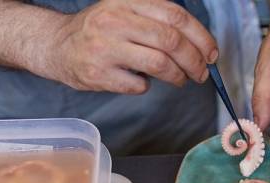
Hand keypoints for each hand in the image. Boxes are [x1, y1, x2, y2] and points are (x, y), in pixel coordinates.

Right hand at [47, 0, 217, 93]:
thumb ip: (158, 21)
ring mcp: (105, 47)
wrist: (56, 45)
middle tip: (201, 73)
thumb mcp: (126, 11)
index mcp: (127, 1)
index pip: (176, 16)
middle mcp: (116, 20)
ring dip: (177, 76)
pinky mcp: (98, 73)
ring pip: (159, 64)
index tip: (212, 54)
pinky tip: (141, 81)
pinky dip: (146, 86)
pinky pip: (137, 85)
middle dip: (194, 61)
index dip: (201, 37)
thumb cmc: (100, 31)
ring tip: (180, 80)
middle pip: (171, 41)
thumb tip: (200, 47)